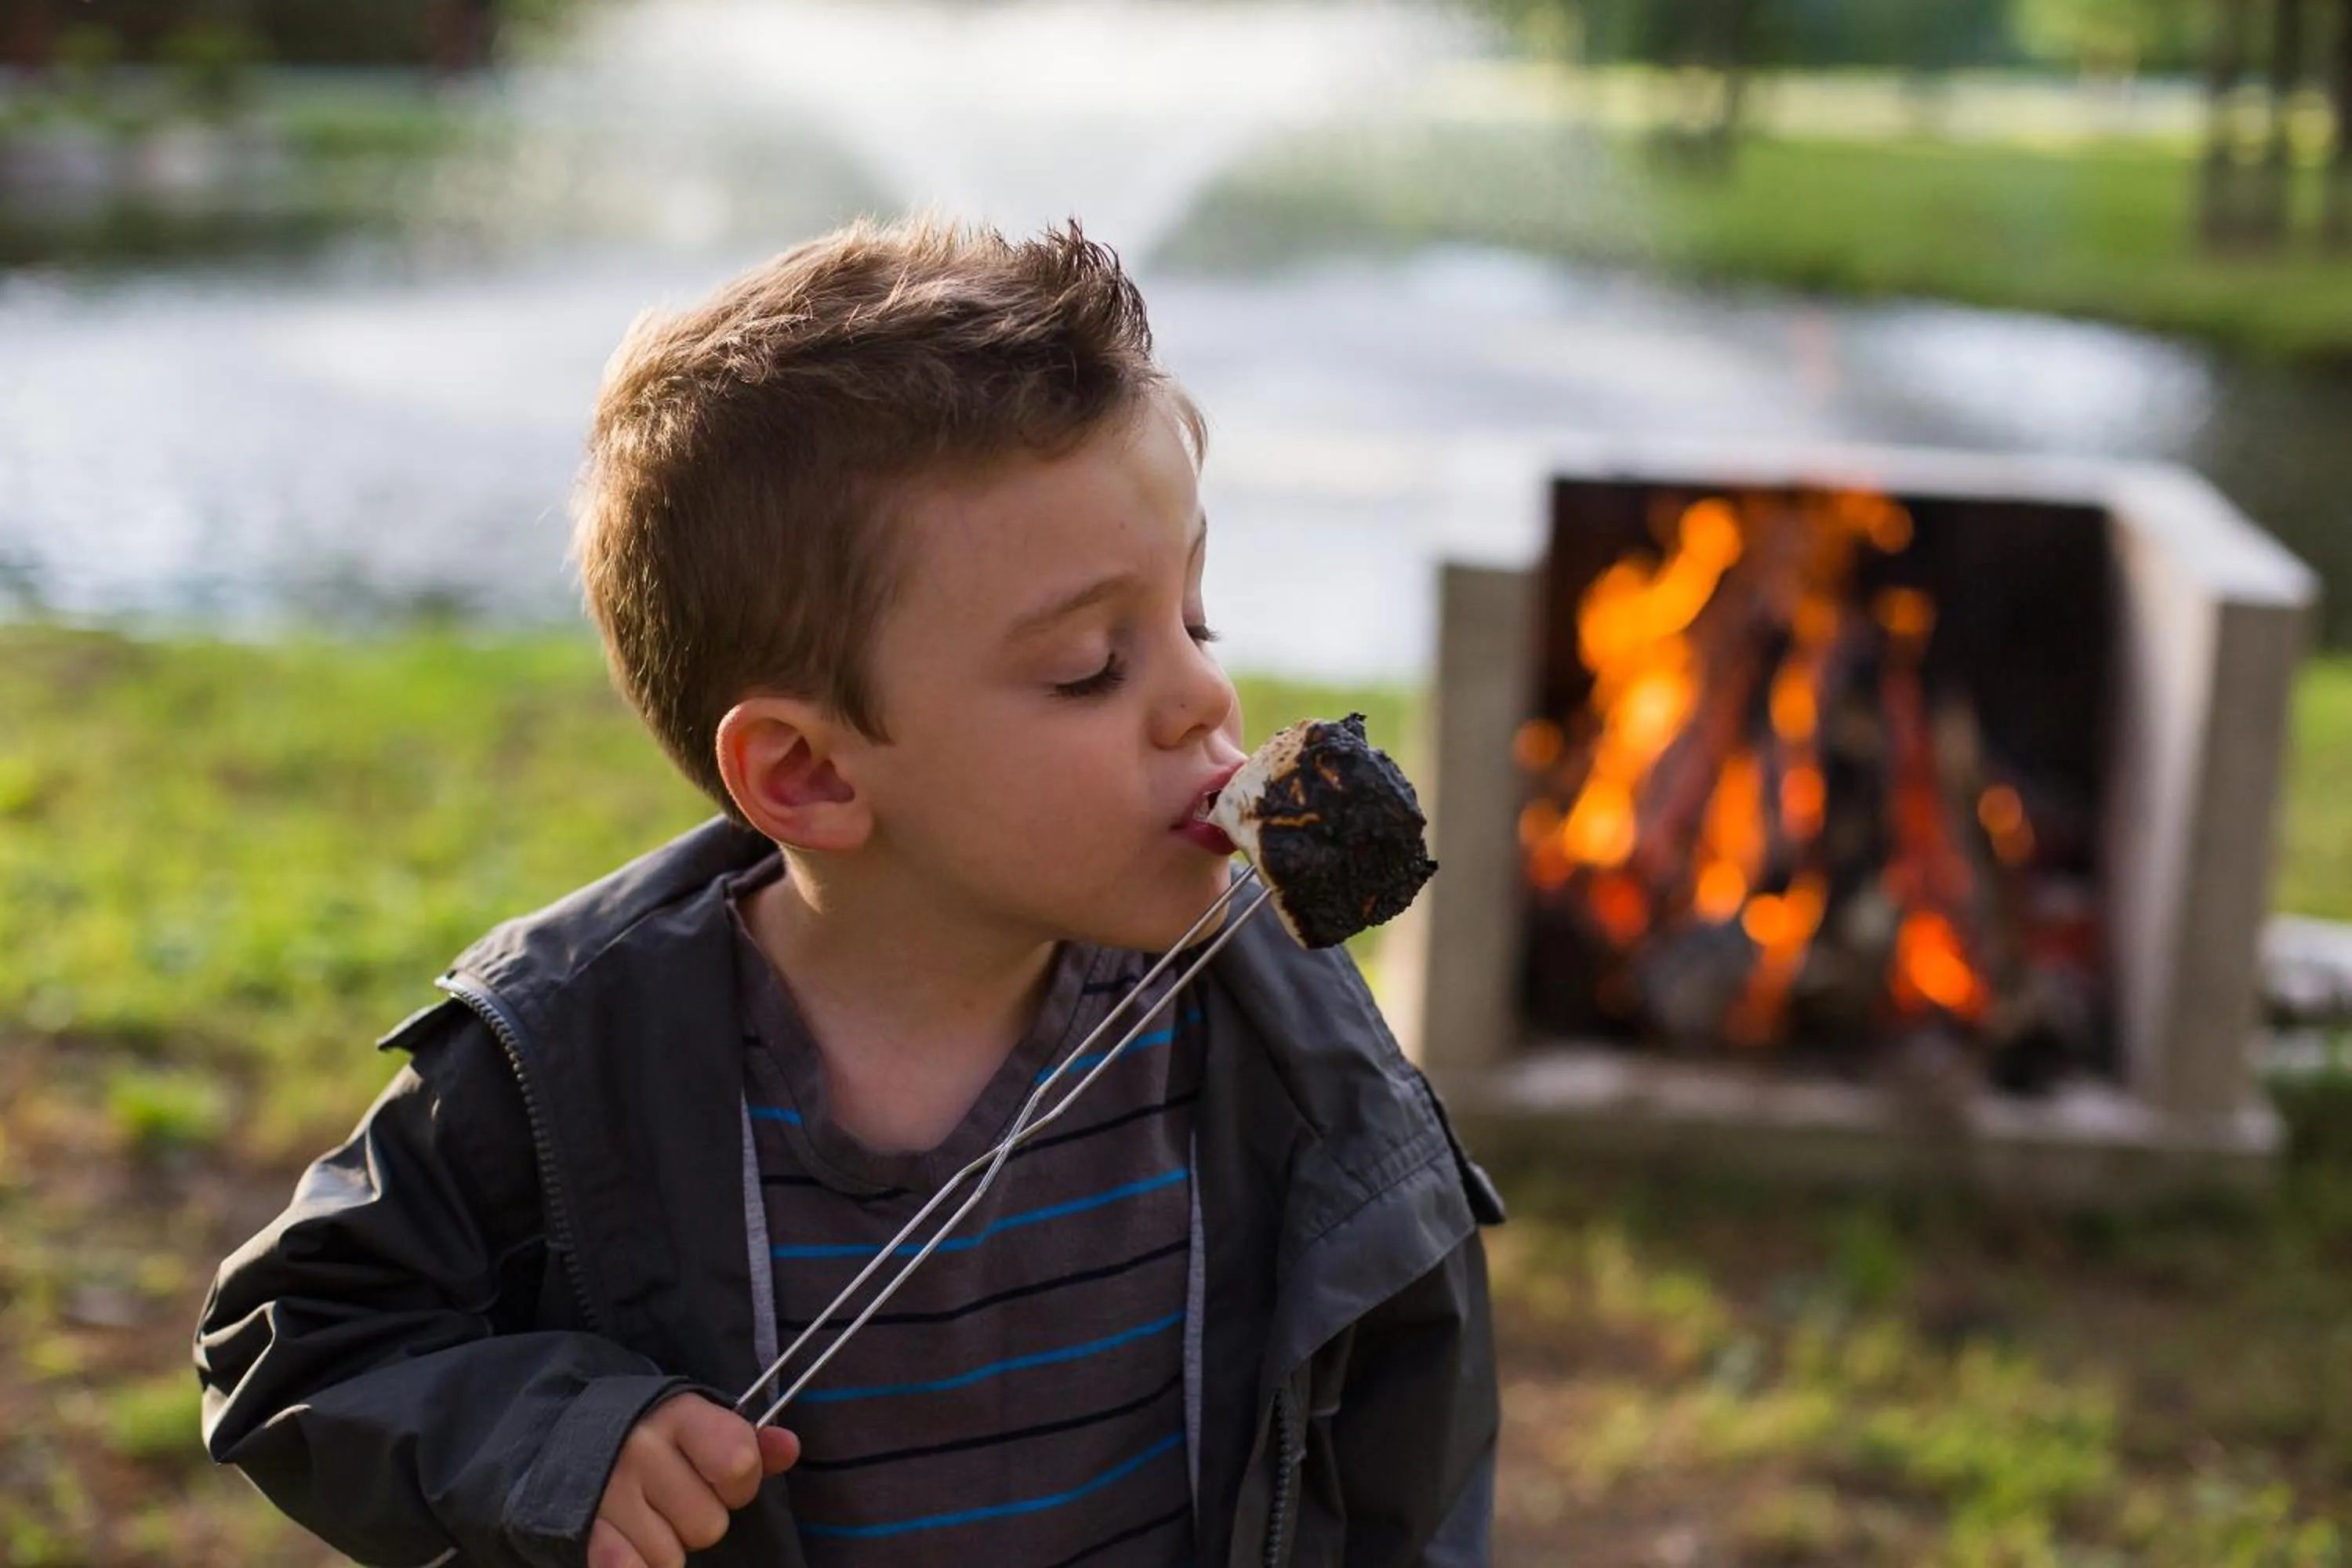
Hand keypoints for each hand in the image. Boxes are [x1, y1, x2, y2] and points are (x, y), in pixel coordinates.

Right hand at [589, 1394, 798, 1567]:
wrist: (578, 1434)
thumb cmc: (659, 1434)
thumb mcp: (704, 1424)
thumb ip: (751, 1441)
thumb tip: (789, 1448)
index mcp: (680, 1414)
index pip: (739, 1464)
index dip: (741, 1482)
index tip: (724, 1474)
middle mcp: (641, 1449)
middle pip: (709, 1525)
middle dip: (700, 1517)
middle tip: (677, 1494)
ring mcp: (609, 1490)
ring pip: (671, 1557)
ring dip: (665, 1543)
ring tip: (647, 1511)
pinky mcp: (583, 1527)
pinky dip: (636, 1564)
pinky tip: (629, 1542)